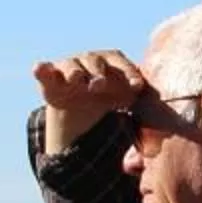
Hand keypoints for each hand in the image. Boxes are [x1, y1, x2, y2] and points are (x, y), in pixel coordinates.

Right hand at [32, 49, 148, 154]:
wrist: (79, 109)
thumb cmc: (109, 102)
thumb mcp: (128, 107)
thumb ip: (145, 117)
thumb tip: (162, 141)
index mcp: (112, 66)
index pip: (122, 63)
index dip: (129, 72)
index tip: (136, 86)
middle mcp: (90, 63)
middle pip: (95, 61)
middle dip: (98, 72)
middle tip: (99, 84)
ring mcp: (69, 70)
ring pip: (71, 66)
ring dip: (74, 71)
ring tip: (76, 80)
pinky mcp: (49, 80)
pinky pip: (44, 72)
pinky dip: (41, 69)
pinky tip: (38, 68)